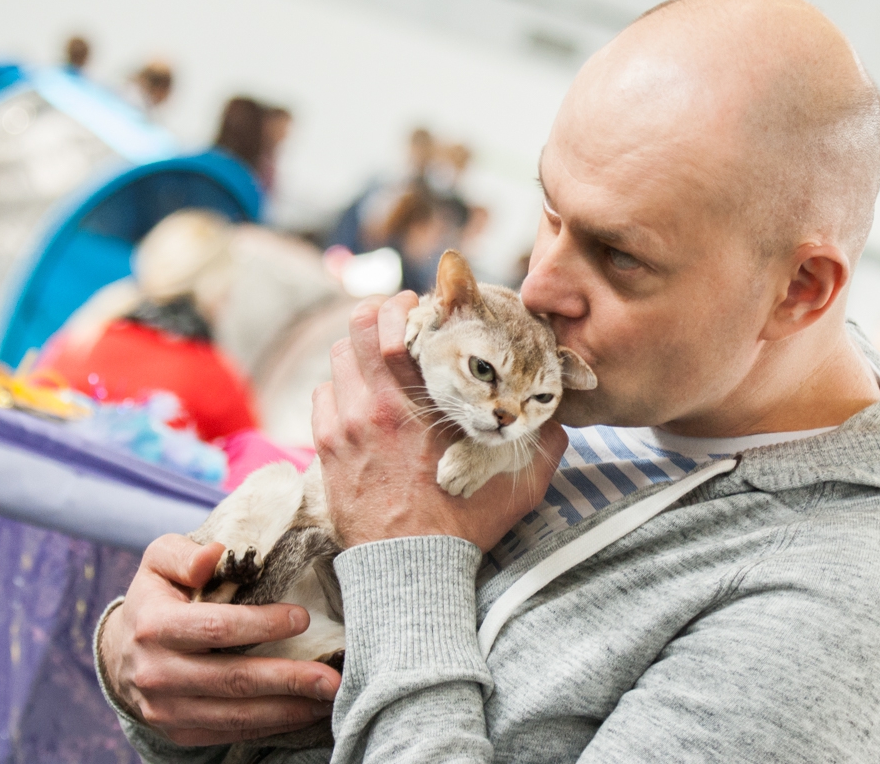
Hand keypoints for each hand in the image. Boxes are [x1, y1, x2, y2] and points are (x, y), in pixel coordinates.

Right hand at [100, 535, 340, 745]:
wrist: (119, 653)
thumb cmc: (156, 597)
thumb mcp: (159, 562)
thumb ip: (185, 555)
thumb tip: (214, 553)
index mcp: (156, 626)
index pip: (217, 628)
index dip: (263, 625)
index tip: (303, 618)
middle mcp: (158, 672)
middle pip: (233, 679)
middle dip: (288, 679)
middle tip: (331, 678)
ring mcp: (166, 709)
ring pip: (236, 714)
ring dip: (288, 709)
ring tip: (328, 698)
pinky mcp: (179, 731)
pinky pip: (231, 732)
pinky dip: (271, 726)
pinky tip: (303, 713)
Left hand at [312, 292, 566, 551]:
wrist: (412, 572)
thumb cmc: (464, 525)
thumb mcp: (519, 482)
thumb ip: (544, 439)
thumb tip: (555, 412)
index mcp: (418, 406)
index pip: (390, 326)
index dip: (403, 306)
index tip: (420, 310)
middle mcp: (372, 408)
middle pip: (353, 329)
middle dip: (376, 318)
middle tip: (397, 327)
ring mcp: (343, 429)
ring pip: (335, 361)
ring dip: (358, 356)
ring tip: (380, 367)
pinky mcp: (326, 451)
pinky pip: (323, 398)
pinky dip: (340, 392)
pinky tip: (361, 404)